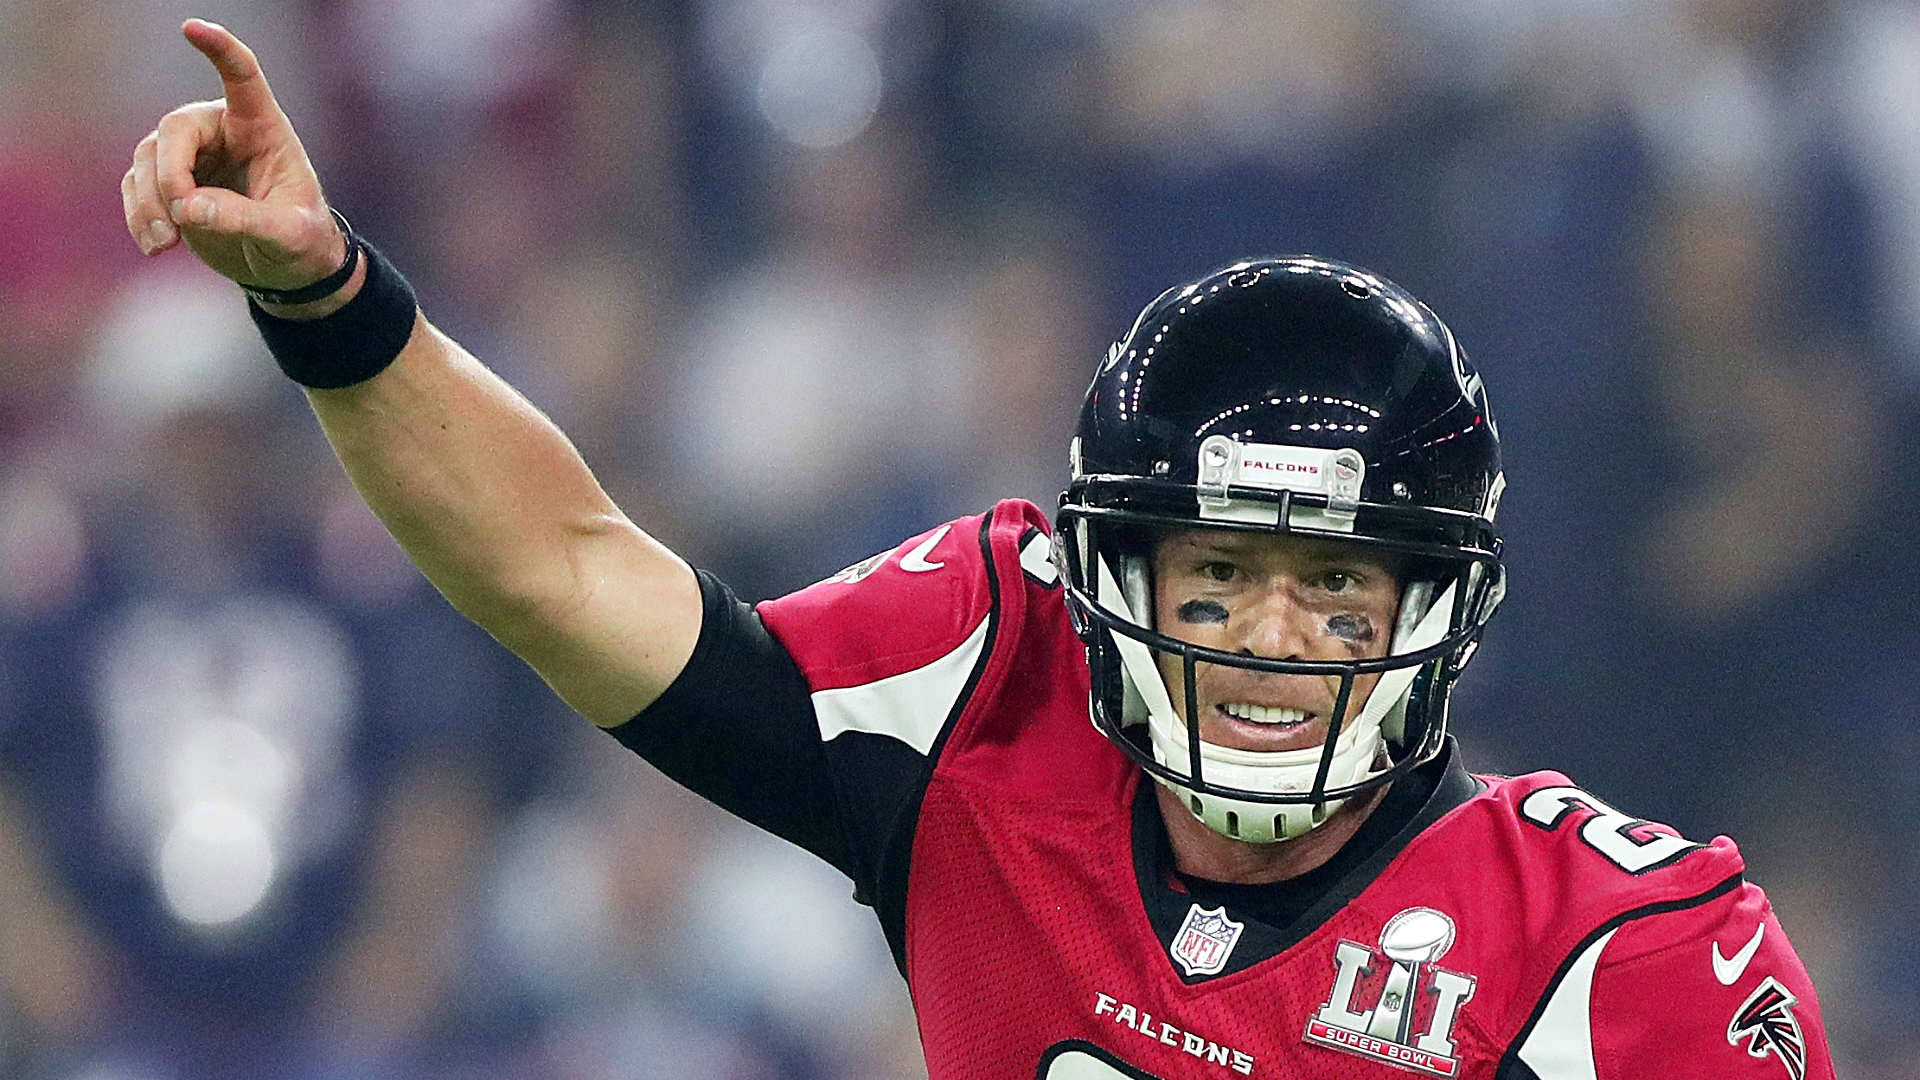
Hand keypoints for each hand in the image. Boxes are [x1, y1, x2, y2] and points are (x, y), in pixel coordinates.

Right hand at [121, 19, 345, 293]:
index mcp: (262, 126)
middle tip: (181, 218)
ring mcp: (191, 156)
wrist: (286, 268)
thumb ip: (245, 219)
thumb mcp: (289, 234)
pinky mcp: (168, 184)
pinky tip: (156, 246)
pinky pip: (137, 188)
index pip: (242, 76)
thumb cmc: (301, 240)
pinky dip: (140, 216)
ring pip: (147, 159)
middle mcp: (221, 130)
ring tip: (166, 244)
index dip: (220, 50)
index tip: (193, 28)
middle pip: (175, 130)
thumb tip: (187, 207)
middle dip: (169, 174)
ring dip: (149, 202)